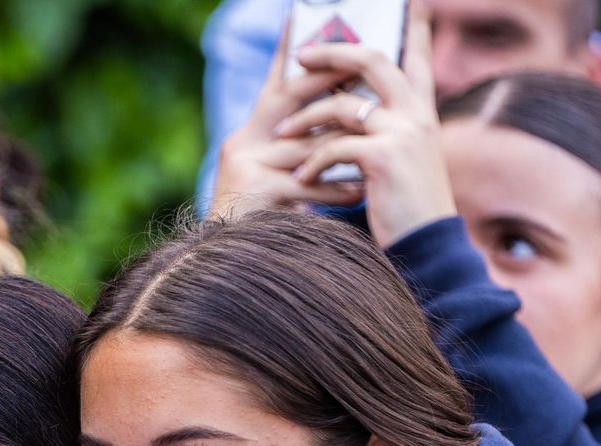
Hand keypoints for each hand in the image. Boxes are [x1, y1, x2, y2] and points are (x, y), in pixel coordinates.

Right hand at [210, 18, 359, 217]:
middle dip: (330, 81)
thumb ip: (301, 150)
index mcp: (250, 132)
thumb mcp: (275, 179)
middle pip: (293, 97)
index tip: (305, 18)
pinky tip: (360, 191)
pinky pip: (309, 182)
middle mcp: (244, 140)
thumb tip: (342, 119)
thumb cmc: (257, 223)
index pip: (276, 82)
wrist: (223, 266)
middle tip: (364, 69)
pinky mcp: (259, 189)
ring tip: (377, 144)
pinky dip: (338, 187)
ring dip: (347, 144)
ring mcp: (249, 163)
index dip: (292, 51)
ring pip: (310, 143)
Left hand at [274, 6, 457, 246]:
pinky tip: (302, 178)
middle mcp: (417, 114)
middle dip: (332, 51)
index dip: (410, 30)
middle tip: (299, 54)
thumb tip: (346, 110)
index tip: (407, 5)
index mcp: (423, 112)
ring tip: (280, 132)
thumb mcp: (402, 162)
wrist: (428, 248)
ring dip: (304, 119)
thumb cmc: (407, 209)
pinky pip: (335, 147)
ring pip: (341, 106)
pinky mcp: (385, 157)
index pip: (415, 59)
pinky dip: (312, 162)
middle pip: (372, 60)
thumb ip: (384, 132)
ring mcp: (403, 132)